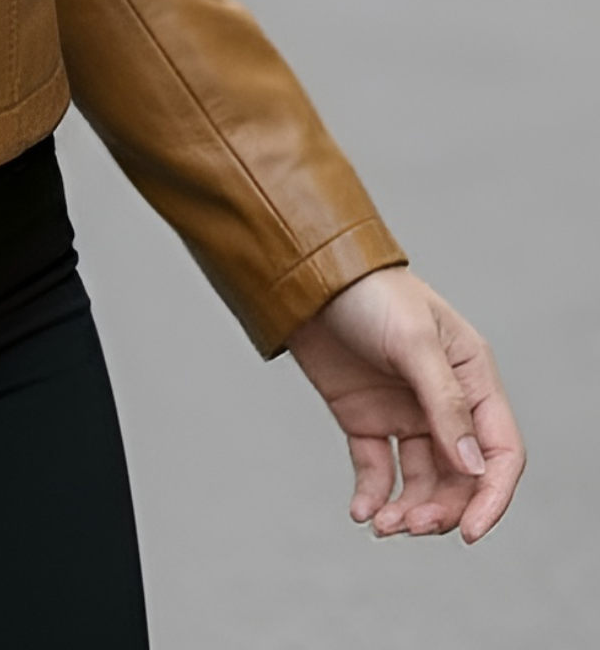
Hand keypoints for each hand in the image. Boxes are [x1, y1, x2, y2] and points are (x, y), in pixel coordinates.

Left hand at [287, 267, 522, 543]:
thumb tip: (473, 467)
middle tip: (408, 524)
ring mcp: (404, 412)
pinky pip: (377, 468)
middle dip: (440, 509)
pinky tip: (362, 511)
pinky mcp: (365, 418)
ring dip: (407, 508)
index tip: (468, 531)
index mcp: (472, 379)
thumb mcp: (413, 342)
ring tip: (383, 523)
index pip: (499, 452)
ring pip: (420, 481)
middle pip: (459, 478)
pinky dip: (373, 494)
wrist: (306, 275)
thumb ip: (444, 403)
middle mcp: (444, 403)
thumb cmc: (370, 293)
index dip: (491, 497)